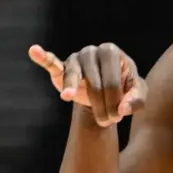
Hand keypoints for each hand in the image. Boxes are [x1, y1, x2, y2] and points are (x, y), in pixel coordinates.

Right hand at [29, 43, 146, 126]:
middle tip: (106, 122)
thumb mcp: (138, 93)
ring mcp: (75, 58)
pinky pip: (52, 62)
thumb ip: (136, 100)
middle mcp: (92, 51)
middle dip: (101, 106)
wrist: (107, 91)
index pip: (111, 81)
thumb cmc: (125, 88)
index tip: (118, 117)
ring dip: (74, 92)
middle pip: (94, 83)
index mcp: (111, 52)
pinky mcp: (62, 67)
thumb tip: (122, 109)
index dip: (114, 102)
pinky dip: (43, 57)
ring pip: (74, 77)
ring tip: (68, 97)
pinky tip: (34, 50)